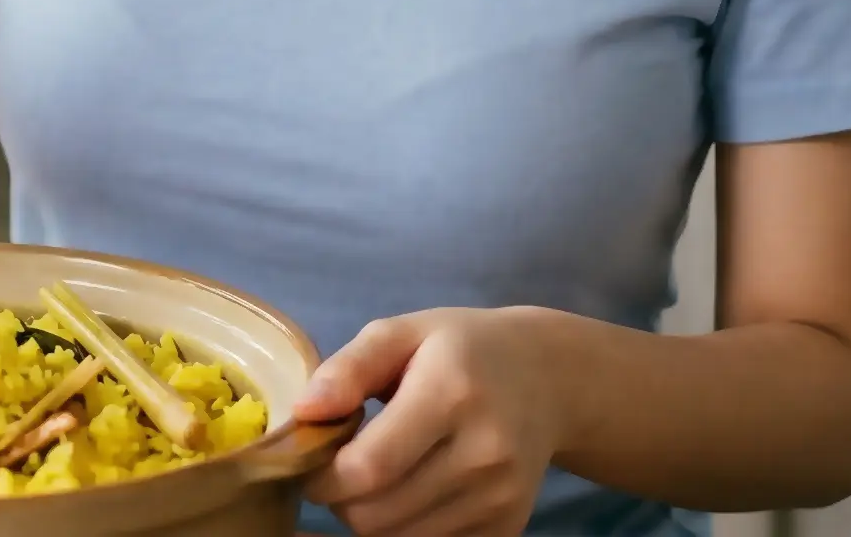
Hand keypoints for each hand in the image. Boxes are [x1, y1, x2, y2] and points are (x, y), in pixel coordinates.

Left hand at [296, 308, 563, 536]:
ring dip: (369, 518)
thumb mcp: (401, 333)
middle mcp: (483, 453)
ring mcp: (500, 497)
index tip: (310, 459)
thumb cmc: (460, 349)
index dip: (322, 476)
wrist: (547, 379)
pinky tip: (407, 493)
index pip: (368, 467)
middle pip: (377, 515)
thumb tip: (303, 411)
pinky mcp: (508, 527)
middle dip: (340, 500)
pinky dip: (404, 530)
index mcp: (450, 394)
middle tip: (339, 469)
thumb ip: (348, 368)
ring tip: (374, 477)